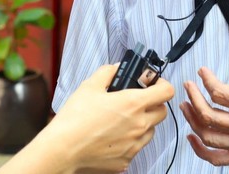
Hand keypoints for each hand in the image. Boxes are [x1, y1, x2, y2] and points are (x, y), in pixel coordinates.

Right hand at [46, 64, 174, 172]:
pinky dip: (130, 141)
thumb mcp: (90, 86)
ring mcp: (134, 145)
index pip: (167, 91)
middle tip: (137, 102)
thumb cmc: (75, 118)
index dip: (162, 85)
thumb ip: (108, 72)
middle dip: (153, 104)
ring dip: (143, 123)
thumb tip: (117, 68)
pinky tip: (113, 136)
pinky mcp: (126, 160)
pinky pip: (136, 147)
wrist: (62, 150)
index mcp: (133, 103)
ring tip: (122, 120)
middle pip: (162, 112)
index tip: (154, 84)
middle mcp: (139, 125)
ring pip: (151, 131)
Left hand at [180, 39, 228, 165]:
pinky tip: (193, 137)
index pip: (221, 93)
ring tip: (187, 106)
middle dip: (193, 98)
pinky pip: (217, 158)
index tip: (203, 72)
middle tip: (190, 86)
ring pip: (209, 136)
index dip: (207, 80)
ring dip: (193, 120)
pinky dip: (200, 150)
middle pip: (209, 115)